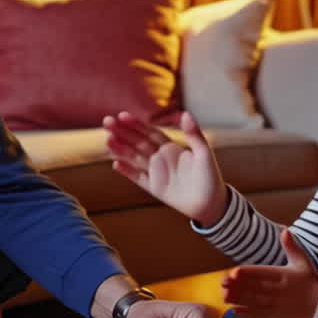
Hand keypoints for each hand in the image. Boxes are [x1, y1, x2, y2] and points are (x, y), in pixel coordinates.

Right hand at [103, 110, 227, 226]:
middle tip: (107, 121)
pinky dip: (127, 171)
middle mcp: (161, 158)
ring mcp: (156, 173)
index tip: (122, 116)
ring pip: (135, 158)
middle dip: (122, 132)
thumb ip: (194, 135)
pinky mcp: (154, 188)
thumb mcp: (204, 154)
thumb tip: (186, 113)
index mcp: (172, 148)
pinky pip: (138, 178)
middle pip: (138, 142)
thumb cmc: (210, 177)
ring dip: (121, 149)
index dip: (136, 124)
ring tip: (107, 140)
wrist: (211, 204)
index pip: (150, 132)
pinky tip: (115, 164)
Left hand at [222, 228, 317, 317]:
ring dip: (238, 300)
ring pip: (253, 302)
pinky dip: (246, 315)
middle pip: (254, 288)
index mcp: (284, 276)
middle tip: (222, 283)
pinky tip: (235, 311)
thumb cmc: (311, 284)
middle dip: (237, 286)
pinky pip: (259, 317)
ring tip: (224, 296)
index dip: (246, 273)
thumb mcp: (303, 263)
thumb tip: (285, 230)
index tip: (233, 272)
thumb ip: (292, 247)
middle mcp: (278, 291)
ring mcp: (277, 306)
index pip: (262, 273)